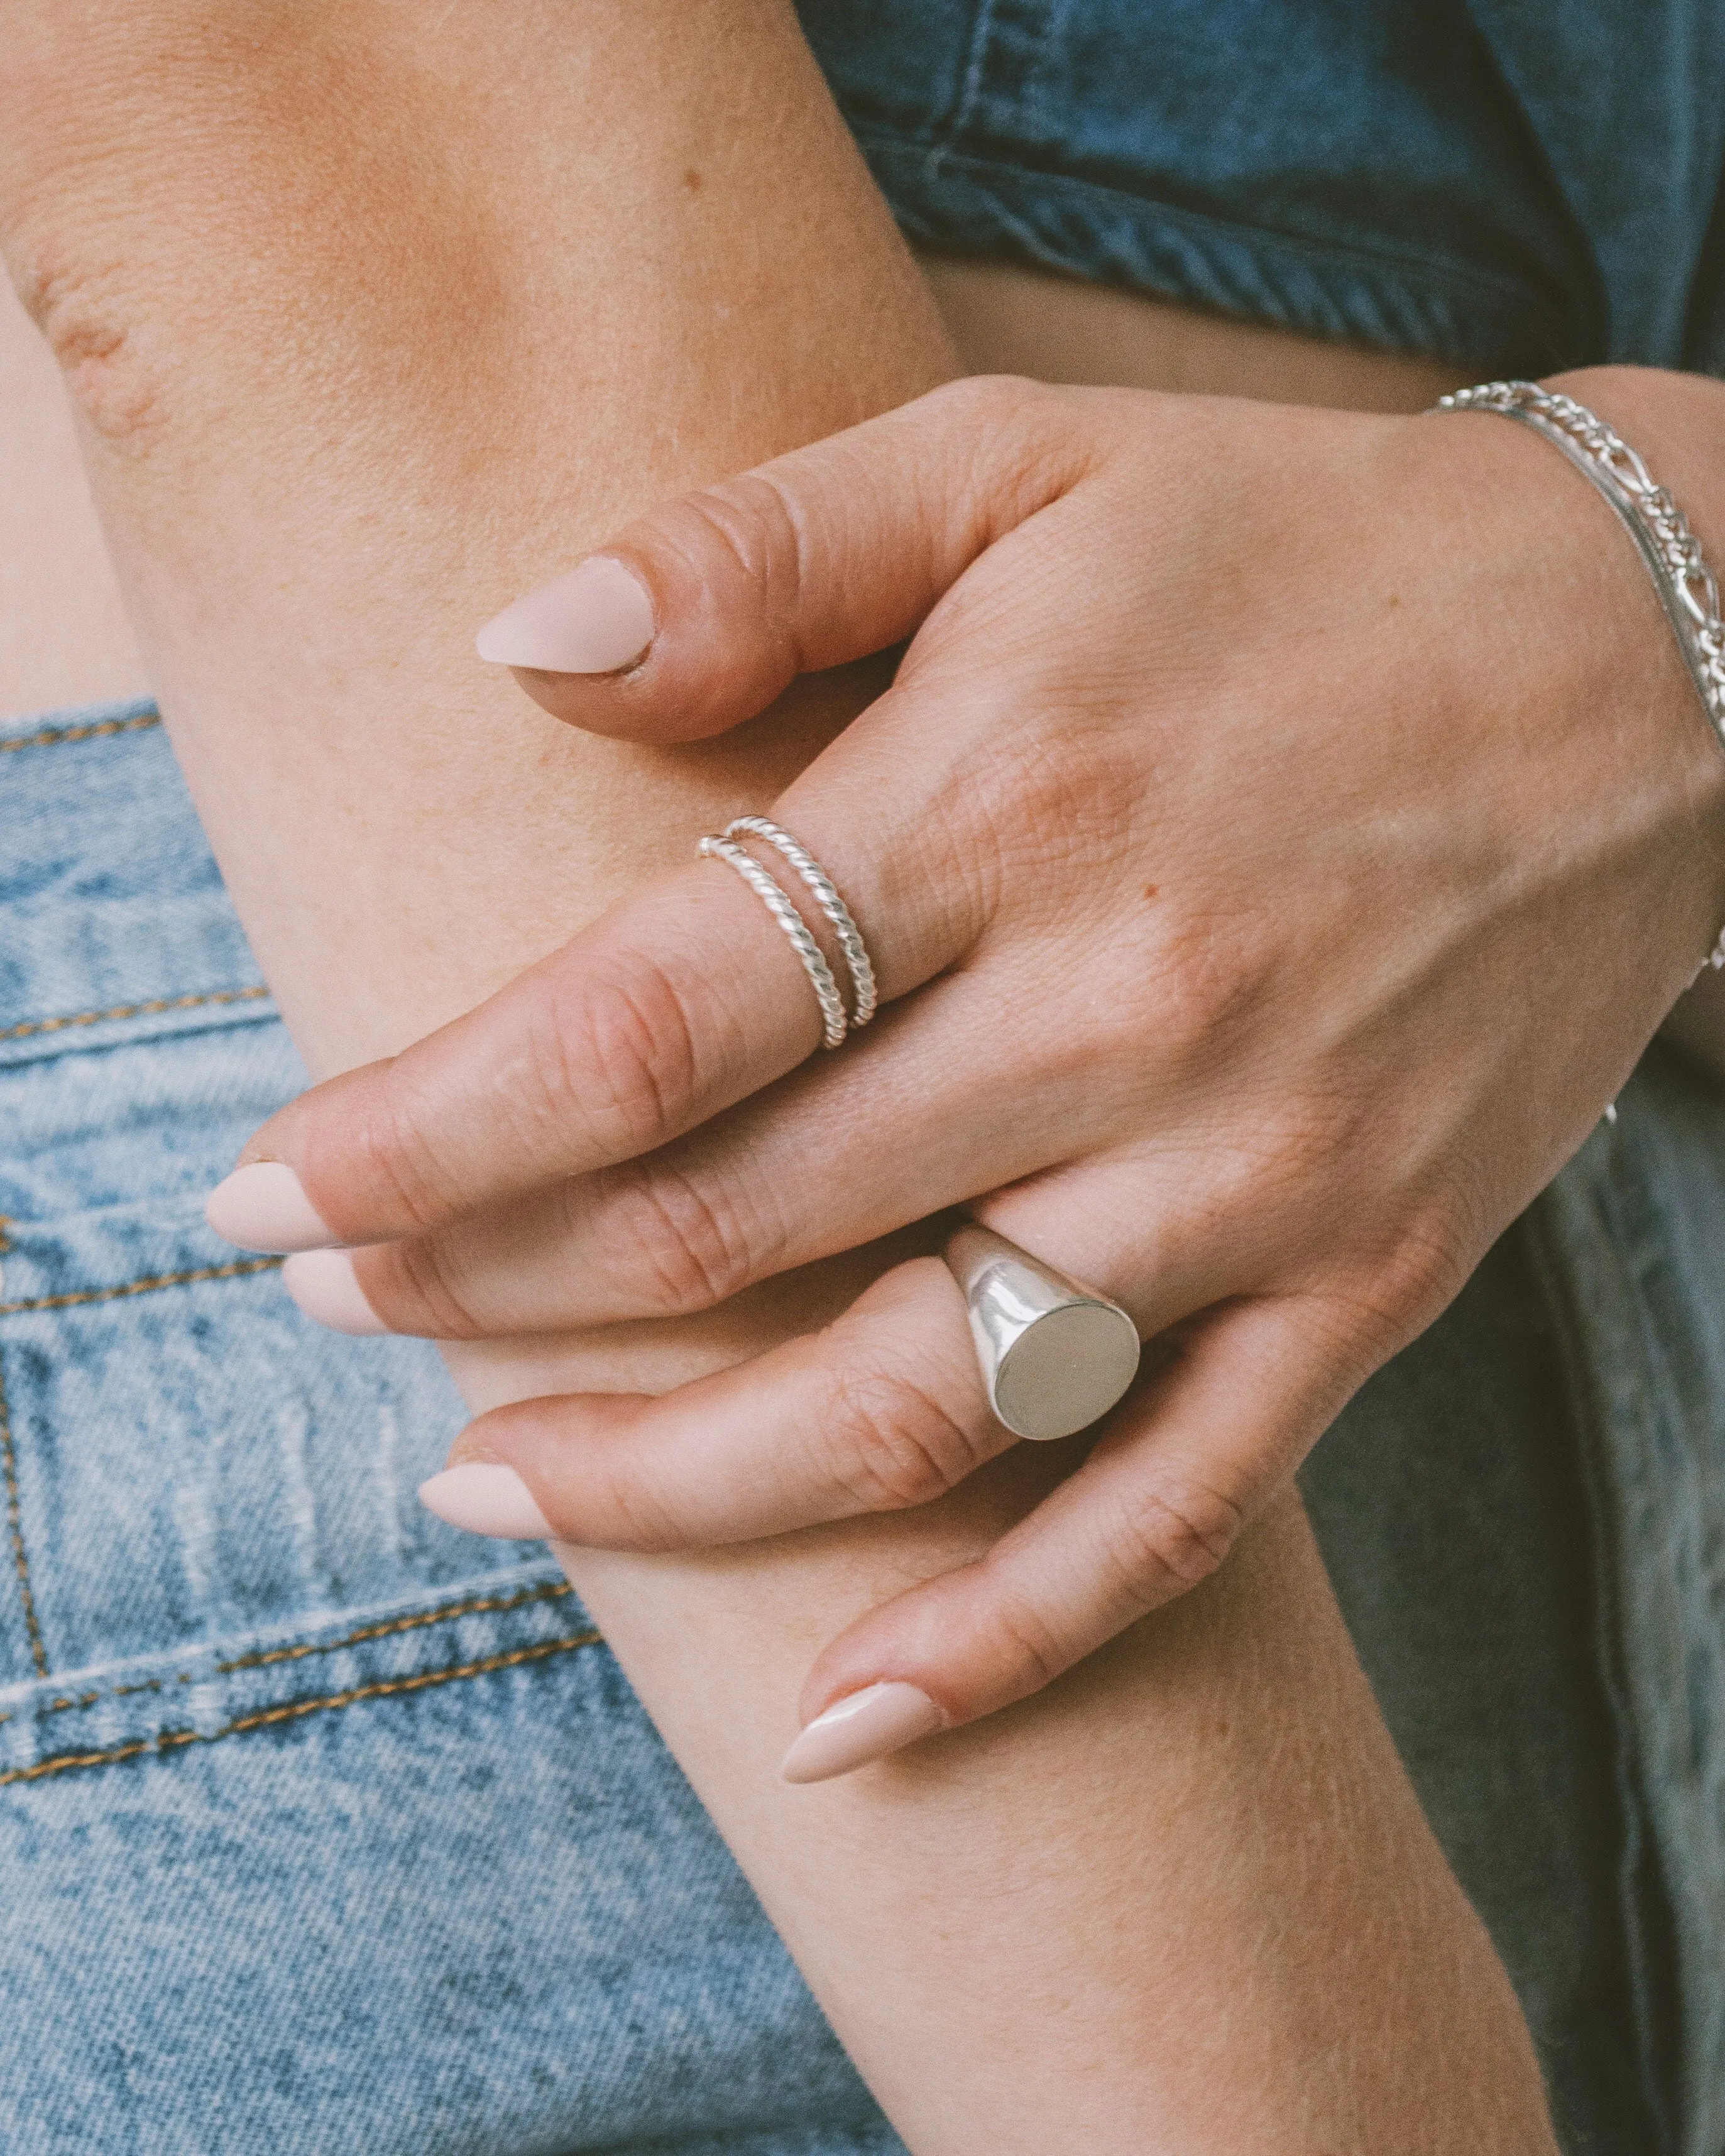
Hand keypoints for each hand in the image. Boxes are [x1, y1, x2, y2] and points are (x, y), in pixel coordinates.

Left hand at [207, 369, 1724, 1775]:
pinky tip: (850, 1726)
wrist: (1663, 656)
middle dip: (490, 1286)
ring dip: (676, 1485)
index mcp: (1005, 807)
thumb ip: (759, 547)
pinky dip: (1006, 1645)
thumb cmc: (1299, 547)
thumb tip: (519, 651)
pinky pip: (1167, 1515)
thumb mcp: (1022, 463)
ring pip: (916, 1407)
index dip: (427, 1128)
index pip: (645, 1022)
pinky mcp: (1364, 1282)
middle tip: (338, 1303)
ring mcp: (1254, 1178)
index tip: (269, 1189)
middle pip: (733, 1226)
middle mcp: (1122, 1016)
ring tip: (496, 1494)